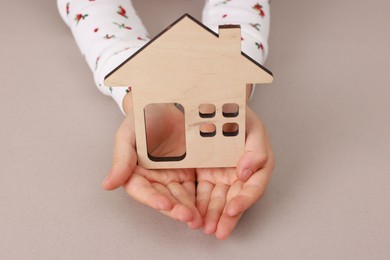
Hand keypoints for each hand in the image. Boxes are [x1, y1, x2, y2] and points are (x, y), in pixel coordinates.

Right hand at [102, 94, 201, 228]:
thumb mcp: (128, 134)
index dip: (152, 198)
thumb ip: (121, 159)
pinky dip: (201, 200)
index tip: (165, 204)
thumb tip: (107, 185)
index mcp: (136, 172)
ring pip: (180, 197)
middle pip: (163, 197)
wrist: (164, 103)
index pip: (142, 190)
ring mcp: (172, 177)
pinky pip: (195, 189)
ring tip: (199, 218)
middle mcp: (154, 179)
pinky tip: (208, 208)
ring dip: (189, 209)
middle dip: (175, 209)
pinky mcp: (188, 174)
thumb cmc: (142, 118)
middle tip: (188, 216)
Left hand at [196, 107, 273, 239]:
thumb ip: (256, 150)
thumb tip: (246, 172)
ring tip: (206, 228)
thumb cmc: (241, 116)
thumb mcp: (253, 127)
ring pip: (219, 200)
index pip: (253, 187)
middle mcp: (240, 174)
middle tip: (219, 230)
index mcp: (256, 165)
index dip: (245, 200)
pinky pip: (202, 192)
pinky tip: (194, 214)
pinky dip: (199, 205)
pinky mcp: (206, 175)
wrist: (220, 106)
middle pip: (236, 200)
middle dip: (227, 217)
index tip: (233, 209)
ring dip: (213, 216)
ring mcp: (222, 175)